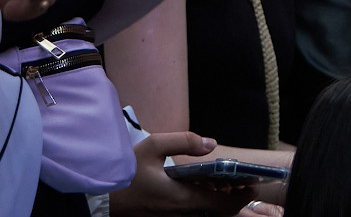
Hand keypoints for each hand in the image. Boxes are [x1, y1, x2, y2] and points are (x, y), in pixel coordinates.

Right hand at [114, 133, 253, 214]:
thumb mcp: (153, 146)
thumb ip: (184, 141)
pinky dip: (201, 202)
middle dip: (231, 197)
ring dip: (215, 200)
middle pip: (217, 212)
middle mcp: (181, 214)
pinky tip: (196, 187)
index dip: (241, 196)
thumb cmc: (126, 172)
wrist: (100, 198)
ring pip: (205, 213)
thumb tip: (211, 143)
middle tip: (237, 180)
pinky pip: (191, 213)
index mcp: (183, 199)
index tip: (250, 184)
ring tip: (215, 180)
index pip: (223, 205)